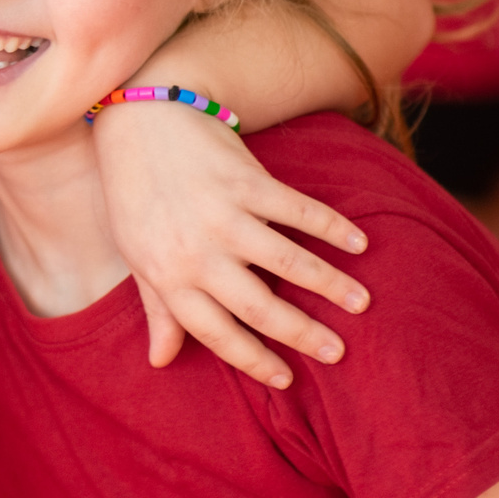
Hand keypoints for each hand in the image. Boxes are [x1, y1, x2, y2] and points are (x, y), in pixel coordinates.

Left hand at [93, 102, 370, 387]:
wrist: (141, 119)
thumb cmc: (136, 196)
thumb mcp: (138, 257)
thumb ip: (158, 309)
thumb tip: (161, 360)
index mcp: (169, 277)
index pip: (216, 333)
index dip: (254, 360)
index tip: (287, 379)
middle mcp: (197, 252)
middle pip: (259, 307)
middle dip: (303, 334)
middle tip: (338, 353)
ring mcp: (224, 216)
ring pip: (288, 263)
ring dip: (330, 285)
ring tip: (362, 304)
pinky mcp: (247, 181)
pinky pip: (299, 211)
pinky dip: (333, 227)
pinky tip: (359, 244)